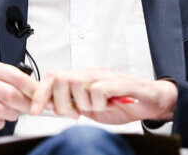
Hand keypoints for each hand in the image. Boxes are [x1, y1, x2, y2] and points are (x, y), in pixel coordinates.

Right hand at [0, 58, 37, 147]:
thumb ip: (15, 82)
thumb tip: (41, 90)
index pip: (14, 75)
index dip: (32, 87)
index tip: (44, 96)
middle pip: (9, 93)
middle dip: (26, 104)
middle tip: (35, 109)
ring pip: (2, 109)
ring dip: (12, 114)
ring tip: (10, 113)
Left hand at [29, 68, 177, 124]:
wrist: (152, 100)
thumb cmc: (122, 102)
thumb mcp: (90, 107)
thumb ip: (72, 104)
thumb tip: (48, 108)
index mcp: (82, 78)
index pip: (53, 76)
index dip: (41, 93)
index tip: (35, 110)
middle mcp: (92, 73)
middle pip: (61, 79)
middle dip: (63, 103)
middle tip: (77, 113)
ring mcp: (106, 76)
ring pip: (78, 82)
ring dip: (84, 103)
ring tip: (97, 108)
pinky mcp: (122, 83)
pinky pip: (101, 88)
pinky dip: (99, 100)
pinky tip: (107, 104)